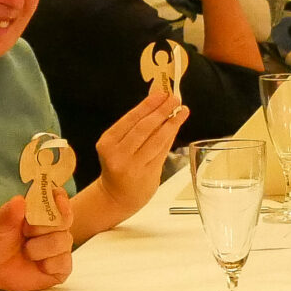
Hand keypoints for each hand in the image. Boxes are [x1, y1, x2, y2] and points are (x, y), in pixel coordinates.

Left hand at [0, 195, 73, 290]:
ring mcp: (59, 247)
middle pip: (64, 219)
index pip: (58, 199)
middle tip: (25, 232)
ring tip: (26, 252)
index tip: (56, 196)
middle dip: (42, 226)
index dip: (60, 197)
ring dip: (40, 247)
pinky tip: (38, 265)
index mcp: (38, 213)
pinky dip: (47, 264)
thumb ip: (6, 214)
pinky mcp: (61, 267)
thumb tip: (20, 200)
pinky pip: (63, 261)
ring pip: (62, 240)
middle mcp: (53, 228)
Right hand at [91, 88, 188, 230]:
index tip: (161, 93)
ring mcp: (134, 166)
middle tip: (175, 99)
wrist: (117, 196)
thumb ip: (135, 126)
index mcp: (108, 142)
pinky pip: (163, 151)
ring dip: (172, 123)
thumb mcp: (118, 145)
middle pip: (144, 128)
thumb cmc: (119, 165)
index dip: (148, 105)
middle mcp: (118, 154)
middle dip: (162, 111)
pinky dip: (171, 137)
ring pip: (156, 140)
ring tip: (182, 111)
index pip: (130, 119)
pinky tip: (177, 126)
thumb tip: (157, 102)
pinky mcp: (148, 174)